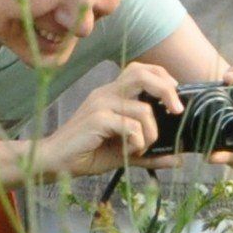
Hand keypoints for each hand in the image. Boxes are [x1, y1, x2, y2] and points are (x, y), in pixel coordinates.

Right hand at [34, 61, 180, 177]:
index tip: (174, 100)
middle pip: (142, 74)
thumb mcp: (125, 153)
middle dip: (166, 90)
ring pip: (143, 109)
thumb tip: (177, 160)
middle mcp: (106, 93)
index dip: (162, 77)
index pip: (139, 70)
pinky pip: (131, 127)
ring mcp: (100, 104)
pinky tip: (129, 152)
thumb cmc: (88, 153)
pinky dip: (137, 142)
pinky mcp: (97, 119)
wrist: (55, 162)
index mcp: (112, 94)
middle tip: (176, 110)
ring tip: (142, 148)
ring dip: (151, 133)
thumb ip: (150, 154)